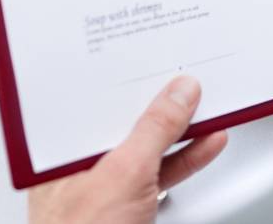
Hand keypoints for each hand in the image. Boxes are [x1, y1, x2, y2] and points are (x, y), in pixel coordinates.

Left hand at [28, 76, 226, 223]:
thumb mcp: (124, 174)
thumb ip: (154, 130)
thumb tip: (177, 94)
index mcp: (62, 150)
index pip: (99, 99)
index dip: (130, 77)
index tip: (163, 62)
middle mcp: (80, 167)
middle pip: (126, 121)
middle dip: (160, 102)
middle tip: (191, 79)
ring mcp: (106, 190)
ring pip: (149, 148)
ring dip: (182, 129)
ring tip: (210, 105)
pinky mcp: (129, 210)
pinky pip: (160, 173)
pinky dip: (185, 159)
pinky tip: (206, 144)